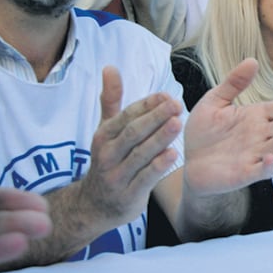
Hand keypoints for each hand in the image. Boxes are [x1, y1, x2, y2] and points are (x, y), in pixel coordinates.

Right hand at [76, 68, 181, 228]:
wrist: (95, 206)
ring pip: (139, 155)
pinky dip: (158, 166)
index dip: (147, 105)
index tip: (166, 95)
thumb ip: (111, 99)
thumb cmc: (109, 158)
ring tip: (177, 123)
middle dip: (155, 117)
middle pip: (133, 133)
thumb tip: (110, 67)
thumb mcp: (106, 129)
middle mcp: (107, 154)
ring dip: (159, 138)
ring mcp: (116, 176)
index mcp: (104, 136)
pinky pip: (144, 179)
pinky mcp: (128, 196)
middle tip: (176, 104)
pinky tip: (173, 154)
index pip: (126, 116)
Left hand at [183, 59, 272, 196]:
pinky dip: (268, 166)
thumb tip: (252, 60)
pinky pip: (262, 172)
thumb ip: (233, 83)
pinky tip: (268, 158)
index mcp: (256, 116)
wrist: (187, 163)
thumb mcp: (214, 102)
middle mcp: (260, 135)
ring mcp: (255, 154)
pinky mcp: (245, 173)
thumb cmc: (203, 132)